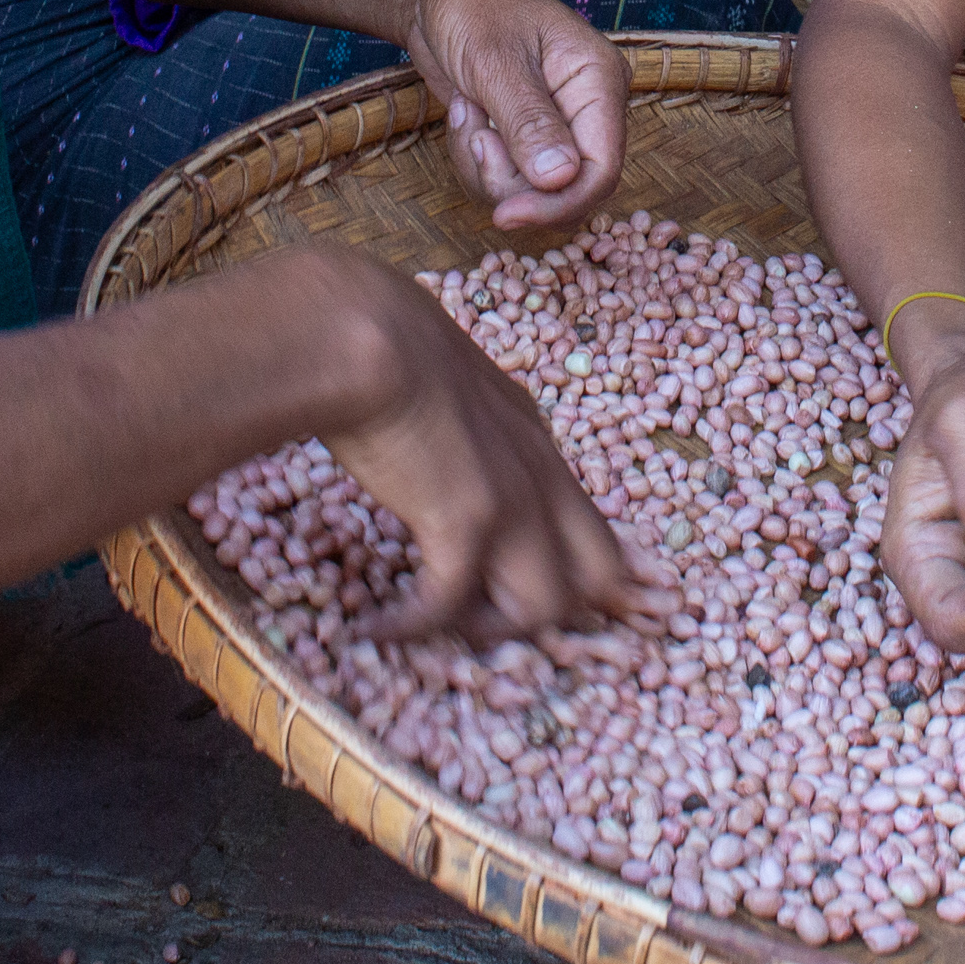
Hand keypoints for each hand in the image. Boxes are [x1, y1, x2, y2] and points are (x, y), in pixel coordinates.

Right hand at [311, 249, 668, 643]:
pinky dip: (414, 626)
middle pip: (600, 572)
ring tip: (436, 628)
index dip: (566, 567)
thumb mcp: (445, 385)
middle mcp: (541, 472)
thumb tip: (424, 446)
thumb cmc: (382, 343)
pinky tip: (375, 628)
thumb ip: (455, 425)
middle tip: (492, 626)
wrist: (364, 333)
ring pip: (545, 606)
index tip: (524, 595)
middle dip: (558, 612)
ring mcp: (514, 501)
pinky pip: (451, 604)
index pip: (585, 522)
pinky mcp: (467, 523)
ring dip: (490, 630)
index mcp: (534, 440)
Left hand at [399, 0, 626, 231]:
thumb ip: (529, 121)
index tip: (505, 214)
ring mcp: (555, 125)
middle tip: (474, 135)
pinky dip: (473, 157)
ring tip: (465, 110)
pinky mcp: (522, 135)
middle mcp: (586, 109)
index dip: (557, 203)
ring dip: (484, 164)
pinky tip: (463, 111)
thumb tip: (560, 181)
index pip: (601, 170)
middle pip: (565, 190)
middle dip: (510, 179)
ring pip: (529, 190)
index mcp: (598, 81)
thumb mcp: (495, 60)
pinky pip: (503, 177)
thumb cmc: (472, 4)